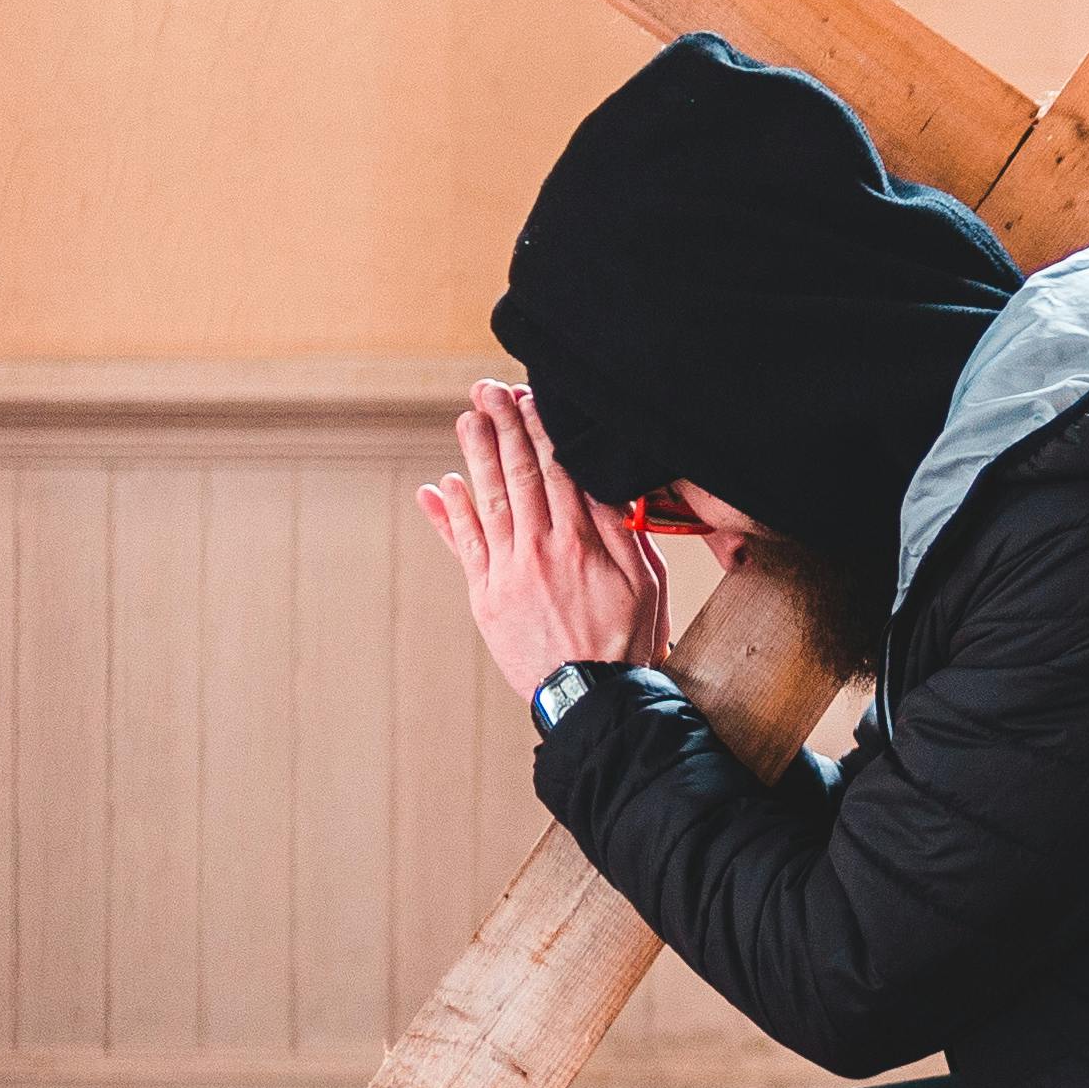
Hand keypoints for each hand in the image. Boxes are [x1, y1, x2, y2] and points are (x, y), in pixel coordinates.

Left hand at [420, 382, 668, 691]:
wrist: (593, 697)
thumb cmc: (627, 639)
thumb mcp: (646, 581)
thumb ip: (623, 530)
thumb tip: (603, 483)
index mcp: (583, 542)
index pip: (557, 470)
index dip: (540, 429)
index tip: (528, 396)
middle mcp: (540, 550)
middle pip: (518, 475)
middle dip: (502, 428)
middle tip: (487, 390)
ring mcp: (508, 573)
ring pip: (488, 502)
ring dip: (475, 457)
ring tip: (467, 420)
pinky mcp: (486, 598)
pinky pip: (464, 547)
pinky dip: (450, 515)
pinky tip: (442, 485)